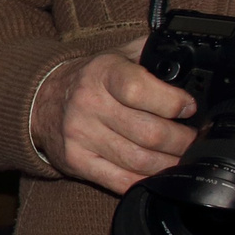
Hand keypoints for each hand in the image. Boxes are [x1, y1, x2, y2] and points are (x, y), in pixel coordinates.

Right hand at [29, 37, 196, 193]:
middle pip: (148, 133)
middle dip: (181, 140)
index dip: (173, 102)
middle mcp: (89, 103)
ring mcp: (81, 136)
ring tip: (180, 157)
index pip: (140, 90)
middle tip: (193, 139)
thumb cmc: (90, 79)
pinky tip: (157, 173)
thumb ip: (149, 53)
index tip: (188, 108)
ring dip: (169, 163)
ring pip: (139, 160)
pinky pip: (120, 180)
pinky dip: (145, 181)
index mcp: (103, 72)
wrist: (41, 100)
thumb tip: (186, 57)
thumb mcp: (116, 55)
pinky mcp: (77, 162)